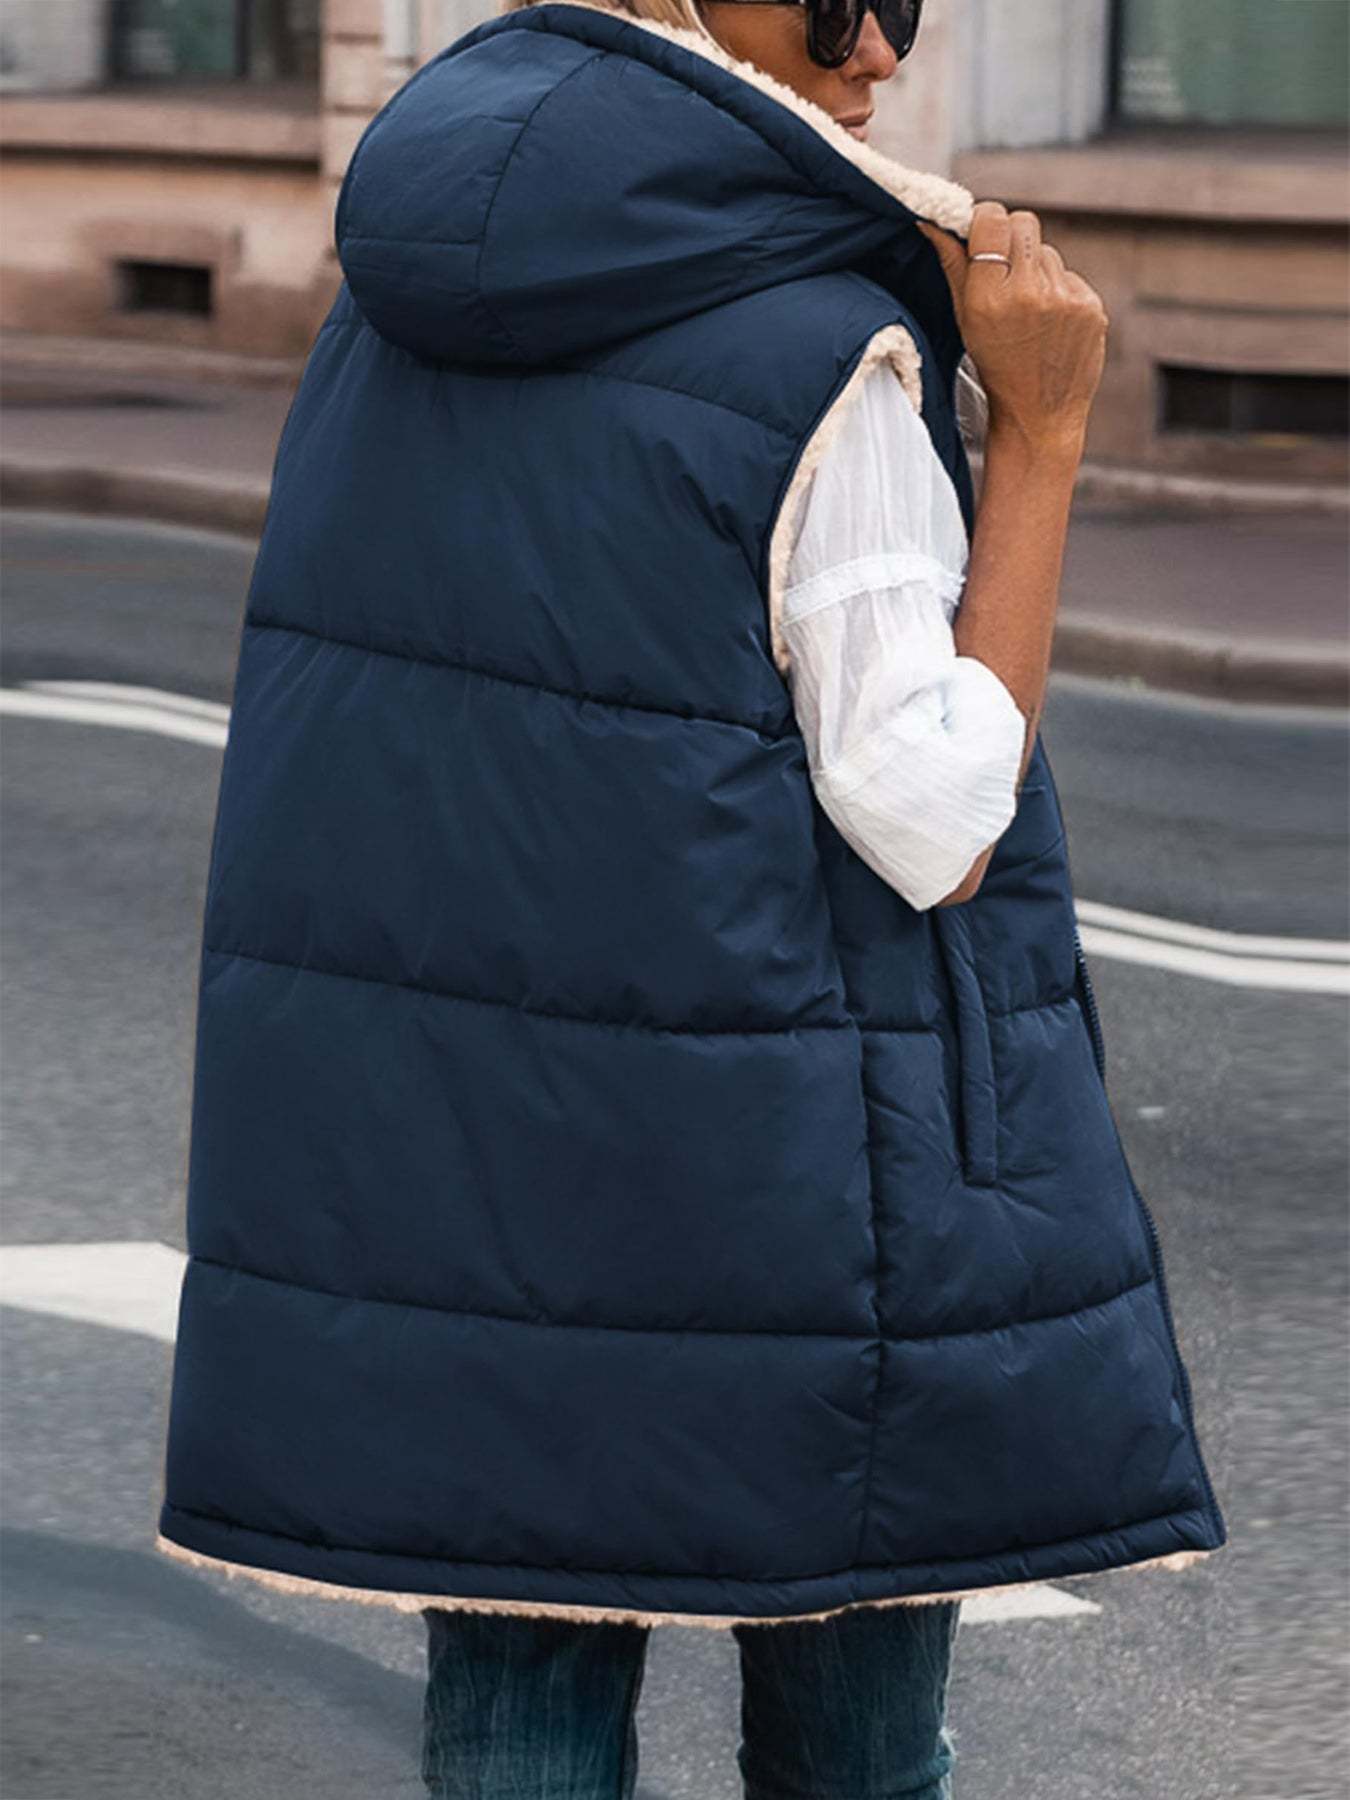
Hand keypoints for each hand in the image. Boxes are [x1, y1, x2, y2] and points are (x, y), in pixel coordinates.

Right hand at [918, 201, 1108, 455]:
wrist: (1039, 415)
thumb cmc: (995, 367)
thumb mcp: (965, 320)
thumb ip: (953, 266)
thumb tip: (935, 222)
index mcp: (989, 297)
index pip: (993, 219)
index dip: (986, 220)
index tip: (981, 234)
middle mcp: (1029, 293)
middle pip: (1024, 223)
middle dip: (1012, 238)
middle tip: (1004, 270)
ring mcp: (1065, 300)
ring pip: (1048, 251)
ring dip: (1036, 270)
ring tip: (1028, 309)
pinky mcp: (1091, 307)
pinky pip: (1070, 276)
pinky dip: (1059, 291)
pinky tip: (1050, 322)